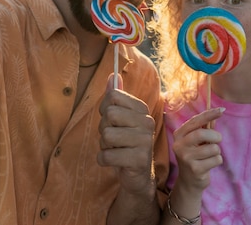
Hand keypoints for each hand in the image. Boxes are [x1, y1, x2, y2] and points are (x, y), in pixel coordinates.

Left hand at [98, 74, 155, 195]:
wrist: (137, 175)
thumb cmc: (125, 143)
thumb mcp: (120, 118)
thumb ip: (116, 96)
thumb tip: (112, 75)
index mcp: (142, 109)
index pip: (112, 96)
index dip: (105, 109)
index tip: (113, 121)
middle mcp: (147, 122)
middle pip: (109, 114)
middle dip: (104, 129)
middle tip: (114, 138)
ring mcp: (145, 141)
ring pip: (106, 135)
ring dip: (104, 145)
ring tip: (116, 149)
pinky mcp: (139, 159)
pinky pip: (106, 155)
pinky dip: (104, 160)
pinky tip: (115, 161)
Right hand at [171, 108, 223, 192]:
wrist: (189, 182)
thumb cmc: (195, 157)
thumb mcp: (197, 142)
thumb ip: (205, 128)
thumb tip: (217, 113)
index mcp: (179, 135)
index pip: (194, 121)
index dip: (209, 115)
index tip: (222, 110)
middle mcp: (179, 145)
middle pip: (201, 134)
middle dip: (215, 136)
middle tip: (218, 139)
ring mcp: (186, 158)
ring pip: (212, 148)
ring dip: (217, 151)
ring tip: (210, 156)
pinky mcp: (195, 169)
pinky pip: (216, 159)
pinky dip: (217, 160)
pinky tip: (209, 164)